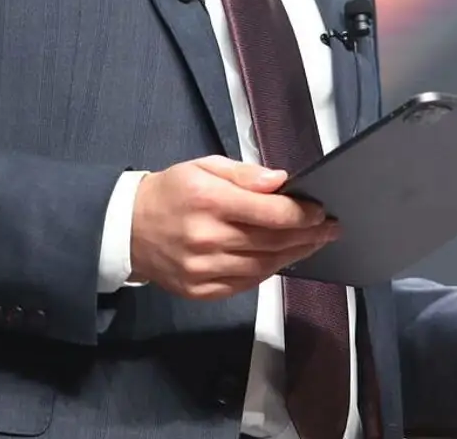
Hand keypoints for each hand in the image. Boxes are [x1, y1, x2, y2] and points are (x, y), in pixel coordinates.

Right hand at [129, 156, 339, 300]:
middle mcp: (207, 237)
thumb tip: (281, 181)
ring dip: (295, 255)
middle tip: (330, 228)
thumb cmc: (171, 192)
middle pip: (273, 241)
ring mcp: (204, 269)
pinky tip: (283, 259)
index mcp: (209, 200)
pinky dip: (270, 271)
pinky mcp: (201, 290)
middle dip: (308, 235)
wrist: (127, 229)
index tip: (321, 211)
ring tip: (313, 243)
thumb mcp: (204, 166)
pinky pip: (247, 283)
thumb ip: (245, 174)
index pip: (271, 212)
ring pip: (265, 265)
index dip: (303, 214)